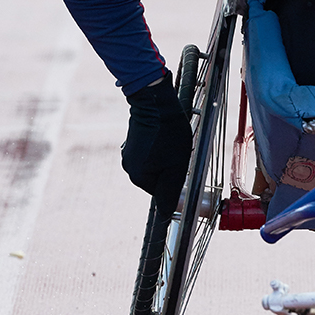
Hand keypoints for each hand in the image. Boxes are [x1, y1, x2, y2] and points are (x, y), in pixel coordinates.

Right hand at [121, 71, 192, 201]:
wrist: (156, 101)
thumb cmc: (168, 132)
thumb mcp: (176, 166)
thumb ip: (171, 191)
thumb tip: (166, 213)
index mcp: (138, 177)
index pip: (162, 193)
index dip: (176, 185)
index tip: (184, 170)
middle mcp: (129, 168)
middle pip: (158, 180)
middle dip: (172, 170)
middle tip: (181, 154)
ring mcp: (129, 154)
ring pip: (156, 166)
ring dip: (168, 159)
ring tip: (174, 143)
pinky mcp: (133, 142)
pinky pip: (151, 154)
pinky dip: (161, 149)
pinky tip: (167, 137)